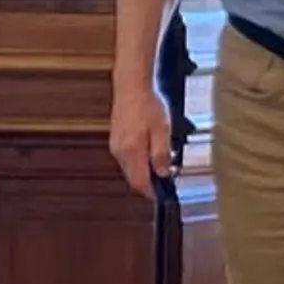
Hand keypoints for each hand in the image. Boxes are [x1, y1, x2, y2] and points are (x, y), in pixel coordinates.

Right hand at [109, 80, 176, 199]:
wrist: (131, 88)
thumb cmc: (148, 106)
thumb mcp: (162, 130)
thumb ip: (161, 154)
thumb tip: (163, 174)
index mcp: (131, 152)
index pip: (139, 182)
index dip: (151, 192)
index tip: (164, 195)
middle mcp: (119, 152)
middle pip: (133, 178)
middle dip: (149, 183)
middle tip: (167, 180)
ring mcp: (115, 147)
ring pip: (130, 169)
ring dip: (145, 172)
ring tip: (163, 165)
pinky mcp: (116, 141)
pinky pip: (127, 159)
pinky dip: (139, 162)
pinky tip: (151, 154)